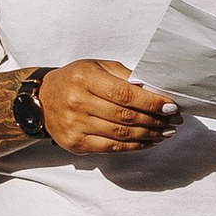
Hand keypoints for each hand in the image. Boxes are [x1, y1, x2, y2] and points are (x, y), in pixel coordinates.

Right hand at [37, 59, 179, 154]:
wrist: (40, 100)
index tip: (171, 106)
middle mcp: (78, 103)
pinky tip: (150, 141)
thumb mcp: (97, 67)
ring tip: (167, 131)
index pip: (125, 94)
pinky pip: (113, 148)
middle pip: (126, 116)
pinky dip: (136, 146)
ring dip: (150, 134)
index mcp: (85, 79)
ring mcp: (76, 126)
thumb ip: (125, 76)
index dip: (152, 102)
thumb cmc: (75, 80)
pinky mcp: (77, 144)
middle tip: (175, 120)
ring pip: (122, 135)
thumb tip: (155, 90)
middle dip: (156, 119)